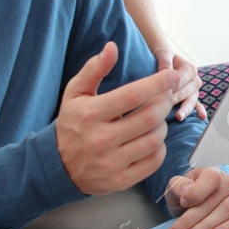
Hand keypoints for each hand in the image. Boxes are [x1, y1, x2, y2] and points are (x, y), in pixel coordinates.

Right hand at [56, 41, 177, 194]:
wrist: (57, 166)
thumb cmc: (72, 123)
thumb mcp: (75, 93)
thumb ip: (94, 69)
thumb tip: (112, 47)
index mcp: (90, 115)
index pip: (133, 96)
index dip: (158, 84)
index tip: (172, 76)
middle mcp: (101, 140)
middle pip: (150, 118)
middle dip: (164, 103)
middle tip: (165, 97)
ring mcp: (111, 163)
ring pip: (155, 139)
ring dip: (162, 125)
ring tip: (155, 118)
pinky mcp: (120, 181)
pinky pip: (154, 161)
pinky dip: (159, 148)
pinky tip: (151, 139)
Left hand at [154, 48, 205, 121]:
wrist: (166, 59)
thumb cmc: (164, 57)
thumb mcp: (164, 54)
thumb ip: (165, 61)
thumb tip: (165, 71)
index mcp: (190, 68)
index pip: (179, 81)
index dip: (169, 87)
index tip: (158, 93)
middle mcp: (194, 80)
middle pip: (185, 92)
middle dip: (174, 99)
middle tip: (161, 106)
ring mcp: (194, 90)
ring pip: (191, 101)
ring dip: (185, 109)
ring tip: (178, 116)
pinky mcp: (191, 98)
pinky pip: (197, 106)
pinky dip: (200, 111)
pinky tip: (201, 117)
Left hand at [164, 167, 228, 228]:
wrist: (199, 212)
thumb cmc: (188, 200)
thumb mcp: (176, 191)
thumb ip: (178, 187)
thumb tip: (185, 191)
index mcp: (212, 173)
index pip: (211, 178)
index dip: (196, 191)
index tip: (182, 203)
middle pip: (213, 201)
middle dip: (191, 220)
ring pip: (226, 211)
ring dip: (206, 227)